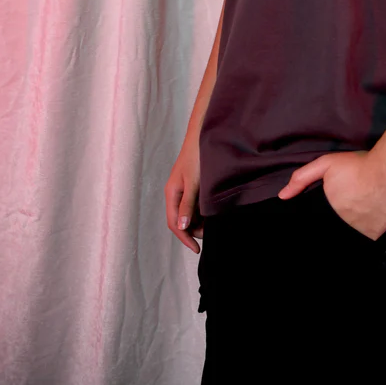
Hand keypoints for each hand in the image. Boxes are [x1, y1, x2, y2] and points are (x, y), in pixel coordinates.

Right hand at [165, 139, 203, 253]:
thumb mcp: (194, 182)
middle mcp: (175, 192)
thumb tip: (183, 226)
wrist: (203, 135)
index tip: (197, 249)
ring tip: (214, 222)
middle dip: (194, 230)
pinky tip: (213, 210)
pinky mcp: (192, 184)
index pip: (175, 223)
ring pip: (189, 212)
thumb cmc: (197, 156)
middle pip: (182, 220)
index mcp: (172, 193)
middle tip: (211, 232)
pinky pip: (194, 203)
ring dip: (199, 220)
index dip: (185, 238)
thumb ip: (188, 204)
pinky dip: (202, 211)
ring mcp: (183, 188)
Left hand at [277, 150, 385, 240]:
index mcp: (327, 209)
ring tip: (354, 213)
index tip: (325, 212)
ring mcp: (358, 231)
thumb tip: (282, 196)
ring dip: (348, 227)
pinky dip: (362, 232)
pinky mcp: (374, 234)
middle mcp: (341, 223)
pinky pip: (364, 238)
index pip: (318, 221)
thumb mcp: (326, 164)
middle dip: (335, 220)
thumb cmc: (358, 166)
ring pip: (348, 234)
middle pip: (333, 226)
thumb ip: (302, 178)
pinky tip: (364, 221)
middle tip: (343, 207)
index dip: (320, 217)